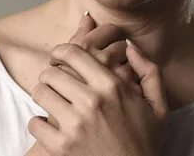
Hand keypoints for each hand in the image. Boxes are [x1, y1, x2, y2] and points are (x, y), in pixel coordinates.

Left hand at [28, 18, 168, 155]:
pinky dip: (38, 123)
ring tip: (50, 100)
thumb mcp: (158, 106)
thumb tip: (130, 47)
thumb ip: (149, 71)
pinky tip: (48, 124)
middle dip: (50, 74)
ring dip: (43, 95)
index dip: (60, 51)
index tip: (59, 57)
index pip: (73, 53)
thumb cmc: (145, 142)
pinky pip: (34, 123)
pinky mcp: (61, 146)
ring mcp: (74, 125)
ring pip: (40, 93)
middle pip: (52, 72)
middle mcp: (91, 101)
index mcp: (111, 86)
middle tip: (54, 81)